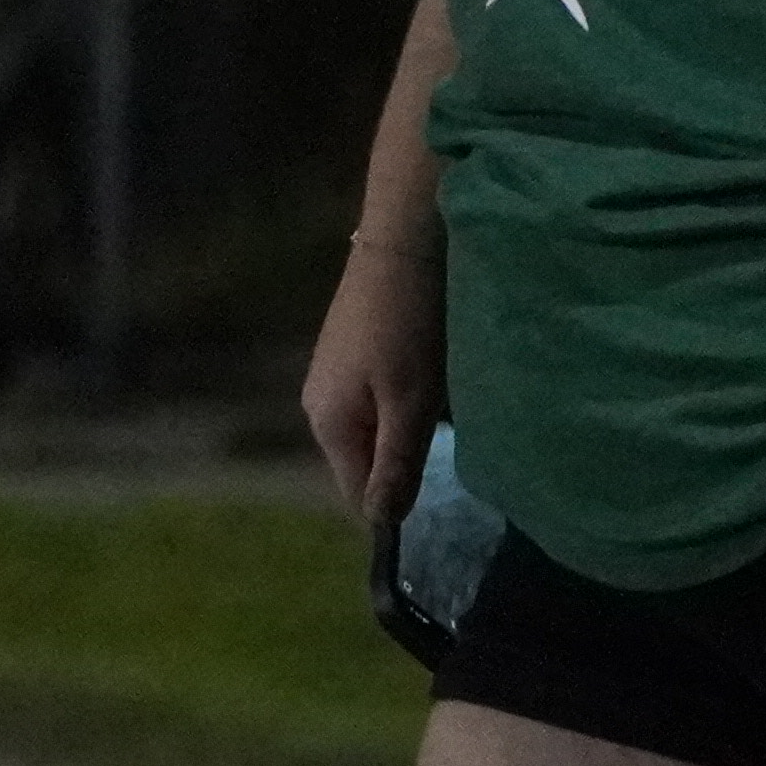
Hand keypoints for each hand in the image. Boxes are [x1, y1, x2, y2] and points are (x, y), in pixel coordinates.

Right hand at [297, 228, 442, 532]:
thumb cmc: (408, 326)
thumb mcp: (410, 402)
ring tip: (444, 410)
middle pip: (364, 461)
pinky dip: (406, 400)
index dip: (395, 501)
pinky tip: (433, 379)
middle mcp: (318, 405)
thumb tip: (382, 524)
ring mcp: (332, 375)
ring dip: (409, 429)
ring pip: (375, 429)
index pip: (355, 493)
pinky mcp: (350, 352)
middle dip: (404, 462)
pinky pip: (378, 400)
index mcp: (327, 423)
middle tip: (447, 443)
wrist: (404, 241)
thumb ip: (396, 464)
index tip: (438, 488)